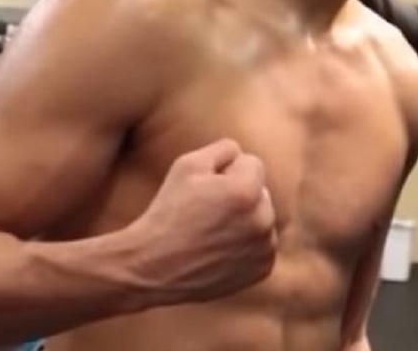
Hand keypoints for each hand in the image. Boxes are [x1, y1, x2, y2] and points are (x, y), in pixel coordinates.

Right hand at [128, 138, 277, 302]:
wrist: (153, 269)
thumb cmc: (168, 213)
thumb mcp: (187, 166)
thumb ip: (223, 149)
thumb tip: (241, 152)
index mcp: (247, 191)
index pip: (252, 164)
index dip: (227, 172)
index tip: (207, 188)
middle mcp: (262, 220)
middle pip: (260, 192)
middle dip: (240, 195)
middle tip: (207, 213)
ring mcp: (264, 248)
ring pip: (262, 218)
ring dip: (246, 220)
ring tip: (212, 233)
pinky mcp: (262, 268)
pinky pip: (262, 244)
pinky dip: (247, 245)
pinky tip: (220, 250)